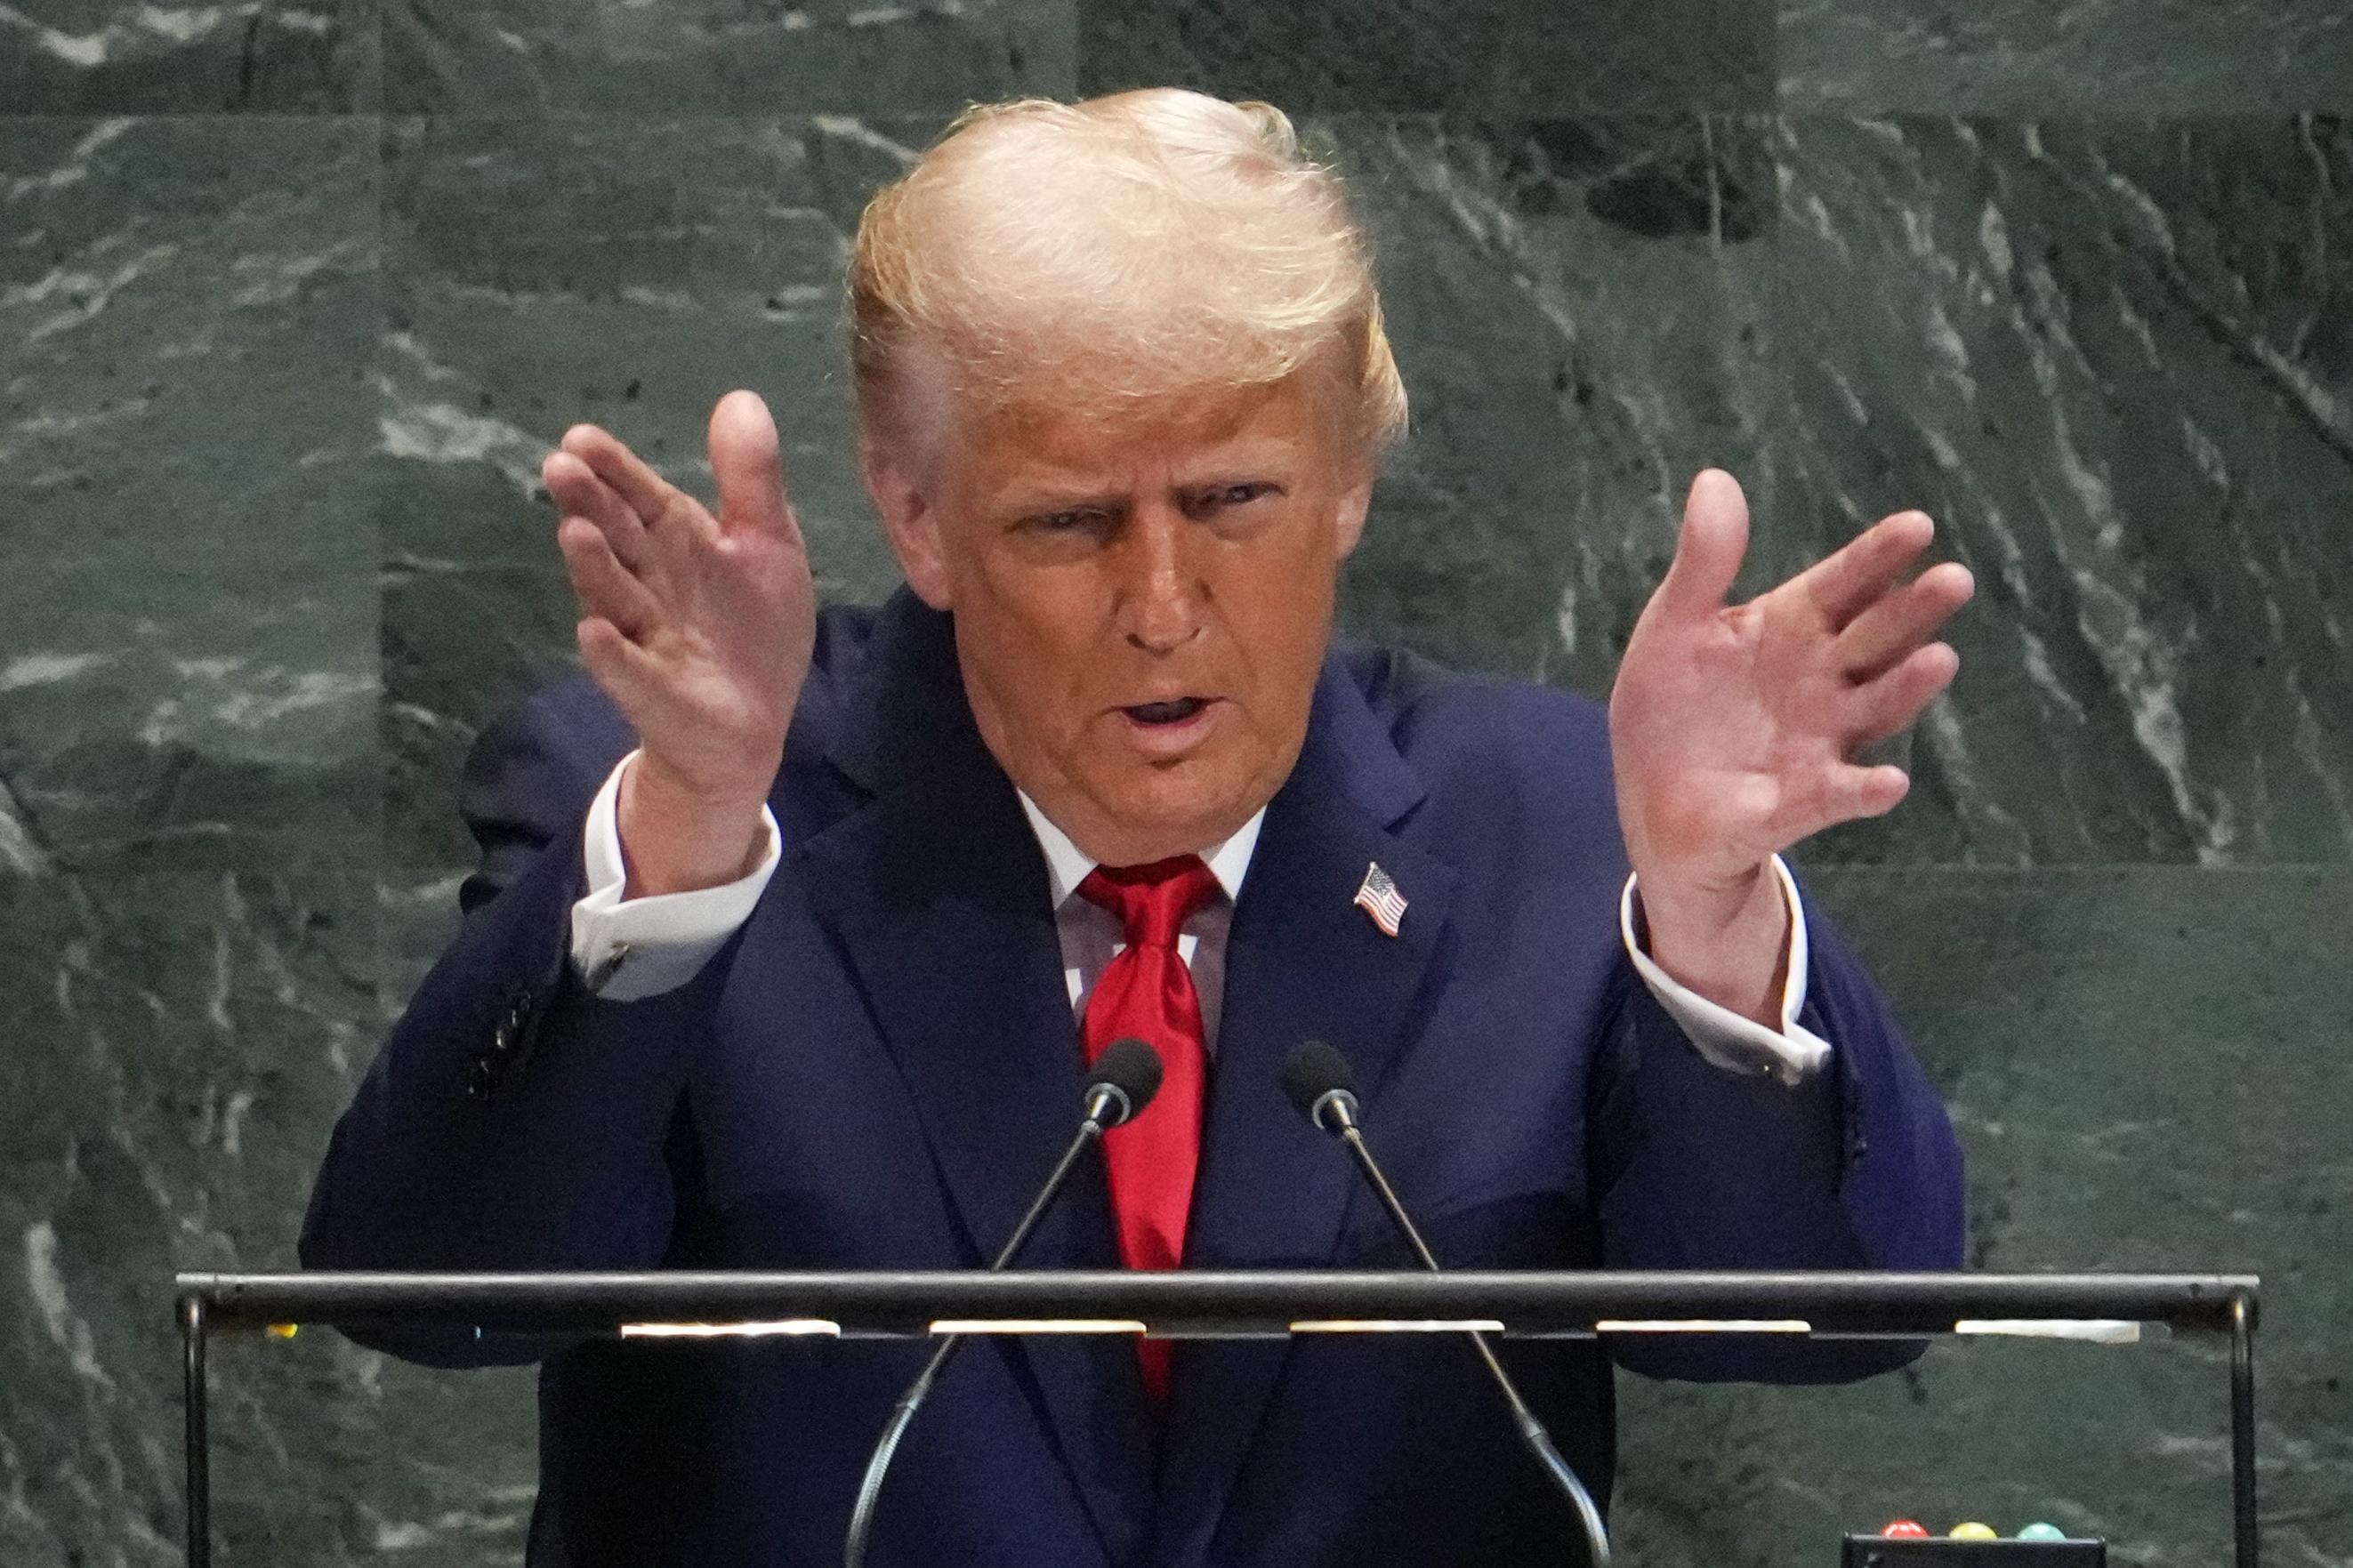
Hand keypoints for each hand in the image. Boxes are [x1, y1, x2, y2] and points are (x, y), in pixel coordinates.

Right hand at [543, 391, 815, 896]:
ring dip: (594, 569)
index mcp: (679, 544)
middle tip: (559, 468)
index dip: (615, 470)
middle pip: (620, 540)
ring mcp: (648, 639)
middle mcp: (652, 585)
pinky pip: (629, 671)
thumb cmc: (752, 628)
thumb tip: (739, 397)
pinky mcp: (655, 692)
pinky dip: (612, 654)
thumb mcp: (767, 544)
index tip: (579, 438)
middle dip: (592, 507)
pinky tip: (594, 633)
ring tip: (574, 535)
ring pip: (616, 598)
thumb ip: (751, 479)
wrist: (752, 722)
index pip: (642, 498)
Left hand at [1609, 470, 1972, 1022]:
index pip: (1844, 584)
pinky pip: (1835, 795)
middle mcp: (1821, 681)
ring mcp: (1817, 742)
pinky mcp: (1797, 802)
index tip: (1917, 525)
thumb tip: (1714, 478)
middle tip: (1953, 579)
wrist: (1655, 805)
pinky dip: (1862, 790)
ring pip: (1874, 709)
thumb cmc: (1675, 709)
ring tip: (1940, 659)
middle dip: (1913, 611)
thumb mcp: (1675, 628)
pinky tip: (1888, 783)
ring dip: (1907, 688)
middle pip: (1876, 639)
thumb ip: (1703, 563)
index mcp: (1792, 629)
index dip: (1878, 557)